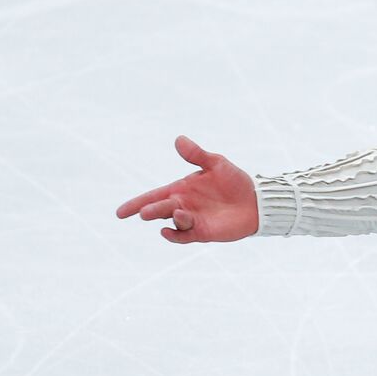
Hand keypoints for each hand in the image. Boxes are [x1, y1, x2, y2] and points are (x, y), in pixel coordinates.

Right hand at [115, 136, 258, 242]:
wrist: (256, 200)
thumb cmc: (235, 181)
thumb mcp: (215, 164)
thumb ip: (196, 155)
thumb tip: (179, 139)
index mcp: (181, 190)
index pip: (153, 196)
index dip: (135, 203)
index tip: (120, 212)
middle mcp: (183, 206)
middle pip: (160, 209)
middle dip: (151, 211)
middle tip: (144, 212)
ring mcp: (192, 220)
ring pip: (173, 222)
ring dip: (173, 218)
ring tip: (179, 212)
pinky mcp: (203, 232)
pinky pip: (184, 236)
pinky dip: (175, 235)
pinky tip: (168, 231)